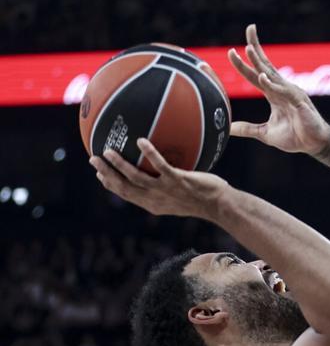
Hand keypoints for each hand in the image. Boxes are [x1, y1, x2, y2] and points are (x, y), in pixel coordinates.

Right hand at [91, 139, 228, 218]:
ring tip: (108, 151)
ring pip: (136, 177)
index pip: (126, 194)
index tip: (99, 174)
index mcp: (153, 204)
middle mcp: (156, 199)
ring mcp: (166, 190)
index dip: (111, 185)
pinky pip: (161, 165)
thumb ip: (163, 186)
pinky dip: (149, 153)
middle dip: (107, 174)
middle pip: (124, 187)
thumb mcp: (177, 196)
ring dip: (120, 165)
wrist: (220, 205)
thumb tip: (156, 170)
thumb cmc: (200, 198)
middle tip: (93, 160)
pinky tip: (141, 141)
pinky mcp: (179, 180)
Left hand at [227, 23, 329, 154]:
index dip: (245, 62)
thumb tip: (228, 129)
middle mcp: (282, 88)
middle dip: (255, 47)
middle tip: (248, 29)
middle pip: (265, 64)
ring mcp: (291, 93)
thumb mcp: (266, 133)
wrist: (315, 145)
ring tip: (248, 49)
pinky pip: (283, 91)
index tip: (231, 51)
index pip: (257, 73)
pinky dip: (272, 85)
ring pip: (272, 74)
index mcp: (274, 93)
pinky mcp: (299, 102)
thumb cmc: (296, 137)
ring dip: (259, 62)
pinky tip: (262, 78)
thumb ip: (248, 128)